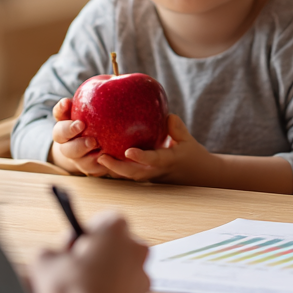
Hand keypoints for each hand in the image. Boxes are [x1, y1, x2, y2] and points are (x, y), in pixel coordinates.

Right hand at [29, 212, 149, 292]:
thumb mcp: (44, 262)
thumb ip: (50, 249)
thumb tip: (53, 254)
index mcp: (116, 229)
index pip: (102, 219)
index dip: (84, 233)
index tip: (72, 245)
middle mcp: (135, 248)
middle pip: (113, 243)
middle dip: (94, 253)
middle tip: (74, 267)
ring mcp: (142, 273)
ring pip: (119, 266)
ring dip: (103, 273)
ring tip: (81, 288)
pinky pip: (124, 287)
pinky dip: (111, 291)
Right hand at [50, 98, 108, 177]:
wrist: (99, 148)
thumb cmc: (99, 121)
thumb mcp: (96, 109)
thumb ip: (99, 97)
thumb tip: (116, 76)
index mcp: (65, 124)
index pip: (59, 115)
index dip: (61, 109)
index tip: (67, 102)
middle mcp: (67, 142)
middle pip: (62, 139)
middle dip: (71, 134)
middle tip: (84, 128)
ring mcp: (76, 157)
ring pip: (75, 157)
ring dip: (84, 152)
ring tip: (98, 145)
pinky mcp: (89, 168)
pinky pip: (91, 169)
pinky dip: (98, 165)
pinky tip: (108, 158)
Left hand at [98, 114, 213, 183]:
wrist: (196, 175)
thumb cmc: (191, 154)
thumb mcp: (189, 140)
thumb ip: (177, 128)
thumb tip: (166, 115)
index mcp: (169, 161)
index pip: (154, 160)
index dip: (141, 157)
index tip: (128, 151)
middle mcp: (156, 171)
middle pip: (134, 173)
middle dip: (116, 167)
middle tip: (100, 156)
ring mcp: (149, 176)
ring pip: (128, 176)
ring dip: (112, 170)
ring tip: (96, 158)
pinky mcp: (144, 177)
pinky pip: (128, 174)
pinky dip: (115, 169)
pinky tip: (100, 159)